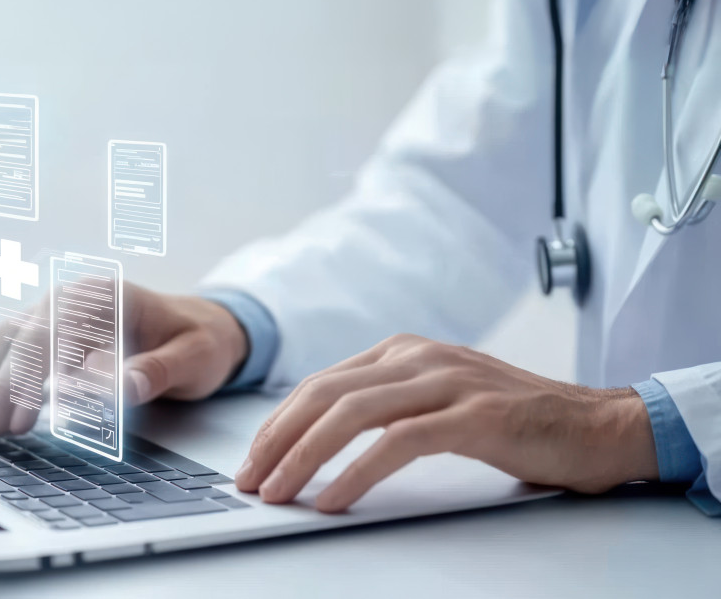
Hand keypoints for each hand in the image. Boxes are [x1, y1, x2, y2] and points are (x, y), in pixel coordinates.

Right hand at [0, 282, 249, 435]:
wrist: (206, 326)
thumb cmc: (200, 341)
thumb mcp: (194, 358)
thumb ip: (157, 370)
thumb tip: (122, 385)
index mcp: (106, 296)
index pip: (54, 330)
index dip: (32, 373)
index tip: (20, 414)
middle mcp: (74, 297)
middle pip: (21, 335)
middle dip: (0, 384)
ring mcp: (59, 311)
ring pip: (6, 340)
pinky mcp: (53, 330)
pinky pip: (9, 347)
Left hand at [233, 334, 657, 511]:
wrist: (597, 426)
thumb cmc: (513, 422)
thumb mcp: (437, 400)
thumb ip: (386, 407)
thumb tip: (318, 441)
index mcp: (403, 351)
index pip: (321, 384)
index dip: (279, 424)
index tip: (254, 460)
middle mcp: (418, 357)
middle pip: (324, 395)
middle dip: (278, 440)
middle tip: (252, 480)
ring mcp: (446, 382)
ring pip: (351, 415)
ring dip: (305, 457)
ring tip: (280, 492)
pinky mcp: (473, 416)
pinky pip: (397, 443)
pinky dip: (356, 473)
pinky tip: (334, 499)